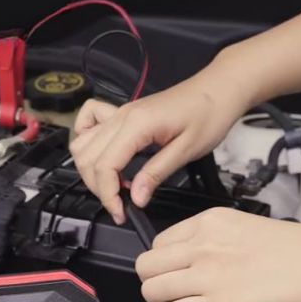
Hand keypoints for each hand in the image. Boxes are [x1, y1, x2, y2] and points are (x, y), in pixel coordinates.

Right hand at [69, 70, 250, 223]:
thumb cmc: (209, 113)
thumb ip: (156, 174)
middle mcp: (121, 117)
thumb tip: (136, 198)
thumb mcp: (187, 150)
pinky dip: (86, 142)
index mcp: (137, 124)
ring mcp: (119, 114)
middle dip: (99, 188)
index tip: (121, 212)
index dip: (108, 195)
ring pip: (82, 145)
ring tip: (114, 184)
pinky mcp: (121, 114)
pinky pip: (88, 124)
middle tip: (120, 204)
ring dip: (91, 170)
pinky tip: (100, 155)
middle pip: (87, 158)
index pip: (104, 166)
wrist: (218, 89)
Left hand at [135, 208, 300, 301]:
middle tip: (171, 290)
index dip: (164, 261)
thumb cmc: (300, 251)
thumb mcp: (245, 226)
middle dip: (155, 281)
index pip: (159, 242)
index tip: (175, 270)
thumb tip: (192, 258)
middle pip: (146, 266)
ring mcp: (206, 275)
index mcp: (210, 222)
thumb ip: (212, 239)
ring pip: (152, 290)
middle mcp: (202, 245)